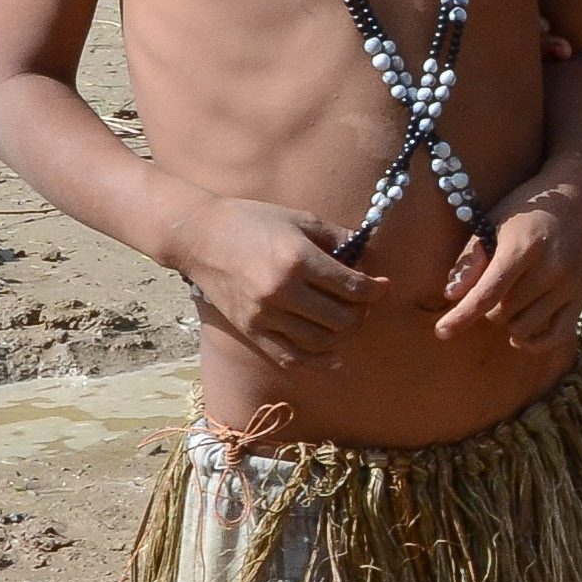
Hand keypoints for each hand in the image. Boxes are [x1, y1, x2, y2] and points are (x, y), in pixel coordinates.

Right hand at [180, 198, 375, 365]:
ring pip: (321, 341)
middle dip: (362, 311)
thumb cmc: (253, 221)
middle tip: (363, 301)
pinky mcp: (250, 330)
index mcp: (298, 260)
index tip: (382, 285)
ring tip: (346, 319)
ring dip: (343, 334)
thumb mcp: (301, 220)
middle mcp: (282, 291)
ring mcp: (264, 315)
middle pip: (343, 319)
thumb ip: (339, 238)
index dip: (376, 289)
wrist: (199, 236)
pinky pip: (290, 357)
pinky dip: (317, 361)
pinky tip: (333, 355)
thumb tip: (370, 259)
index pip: (354, 288)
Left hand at [436, 181, 581, 349]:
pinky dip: (535, 341)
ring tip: (509, 301)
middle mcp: (550, 269)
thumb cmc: (526, 209)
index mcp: (522, 247)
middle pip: (503, 313)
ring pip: (525, 327)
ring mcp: (569, 284)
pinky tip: (521, 335)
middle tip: (491, 288)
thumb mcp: (492, 222)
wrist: (579, 197)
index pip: (488, 293)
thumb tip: (452, 295)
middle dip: (488, 308)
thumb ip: (471, 259)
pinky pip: (557, 335)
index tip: (442, 332)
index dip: (462, 315)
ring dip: (509, 321)